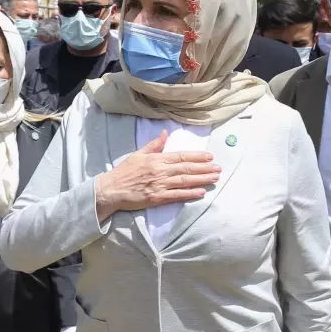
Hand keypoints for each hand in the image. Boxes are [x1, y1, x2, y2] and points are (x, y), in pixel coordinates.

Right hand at [94, 131, 220, 221]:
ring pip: (185, 182)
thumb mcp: (137, 154)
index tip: (210, 157)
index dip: (197, 157)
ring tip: (214, 179)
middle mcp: (160, 172)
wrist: (111, 190)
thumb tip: (165, 133)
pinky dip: (190, 194)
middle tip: (218, 168)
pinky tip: (201, 193)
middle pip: (187, 169)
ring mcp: (160, 186)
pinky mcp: (157, 198)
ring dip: (201, 180)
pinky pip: (177, 196)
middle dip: (204, 168)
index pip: (181, 157)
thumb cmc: (123, 172)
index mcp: (156, 160)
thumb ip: (153, 145)